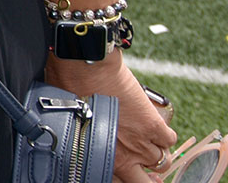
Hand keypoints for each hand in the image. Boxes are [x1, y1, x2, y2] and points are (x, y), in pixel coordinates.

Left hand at [43, 54, 175, 181]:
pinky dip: (165, 135)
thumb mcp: (68, 122)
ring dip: (157, 152)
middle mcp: (121, 156)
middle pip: (144, 181)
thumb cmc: (67, 87)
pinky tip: (156, 126)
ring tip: (148, 140)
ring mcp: (139, 142)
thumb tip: (79, 139)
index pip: (118, 181)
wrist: (84, 66)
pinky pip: (169, 140)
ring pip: (161, 161)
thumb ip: (81, 138)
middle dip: (146, 175)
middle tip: (142, 163)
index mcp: (96, 157)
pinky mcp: (152, 125)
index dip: (124, 177)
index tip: (125, 171)